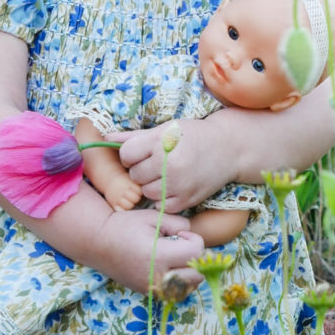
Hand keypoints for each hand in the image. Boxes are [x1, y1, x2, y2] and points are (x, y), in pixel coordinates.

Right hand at [90, 209, 203, 293]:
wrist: (99, 243)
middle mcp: (157, 278)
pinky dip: (180, 282)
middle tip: (183, 247)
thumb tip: (191, 235)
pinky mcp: (149, 294)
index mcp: (159, 256)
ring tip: (178, 257)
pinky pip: (177, 292)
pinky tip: (172, 268)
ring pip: (190, 287)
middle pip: (197, 275)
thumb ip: (180, 224)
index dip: (193, 239)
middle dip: (196, 258)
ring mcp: (153, 289)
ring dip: (191, 272)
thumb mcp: (154, 217)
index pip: (196, 252)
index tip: (180, 234)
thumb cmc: (126, 226)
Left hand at [106, 118, 234, 211]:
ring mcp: (179, 184)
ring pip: (146, 192)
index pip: (126, 155)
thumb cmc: (194, 136)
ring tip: (166, 175)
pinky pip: (161, 205)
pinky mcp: (187, 199)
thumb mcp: (166, 129)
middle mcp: (169, 164)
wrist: (229, 149)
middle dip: (142, 170)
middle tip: (158, 164)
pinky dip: (164, 198)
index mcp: (161, 142)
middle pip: (135, 175)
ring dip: (152, 186)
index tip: (143, 153)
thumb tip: (105, 137)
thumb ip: (135, 137)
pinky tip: (174, 186)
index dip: (132, 155)